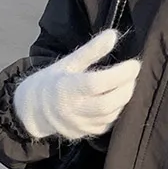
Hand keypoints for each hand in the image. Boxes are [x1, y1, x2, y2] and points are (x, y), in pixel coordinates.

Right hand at [14, 30, 140, 149]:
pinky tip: (118, 97)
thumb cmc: (53, 80)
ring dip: (124, 98)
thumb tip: (113, 34)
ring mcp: (79, 125)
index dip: (118, 74)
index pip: (96, 84)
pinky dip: (117, 110)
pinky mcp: (85, 134)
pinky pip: (107, 123)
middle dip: (126, 88)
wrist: (33, 110)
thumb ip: (91, 50)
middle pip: (107, 104)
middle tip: (133, 74)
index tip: (134, 64)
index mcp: (66, 89)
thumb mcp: (68, 62)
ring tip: (128, 83)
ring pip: (110, 115)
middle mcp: (72, 110)